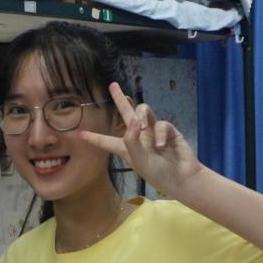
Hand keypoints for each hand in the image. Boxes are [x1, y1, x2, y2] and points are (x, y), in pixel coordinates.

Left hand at [80, 82, 203, 196]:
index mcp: (126, 148)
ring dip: (141, 115)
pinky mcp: (168, 131)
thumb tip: (132, 120)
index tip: (80, 134)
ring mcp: (153, 132)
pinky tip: (161, 145)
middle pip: (126, 114)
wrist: (182, 177)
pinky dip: (160, 133)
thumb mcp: (139, 160)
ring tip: (143, 127)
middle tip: (113, 85)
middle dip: (120, 99)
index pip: (106, 141)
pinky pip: (161, 124)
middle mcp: (138, 137)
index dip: (94, 138)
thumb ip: (132, 140)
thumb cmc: (158, 173)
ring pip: (143, 111)